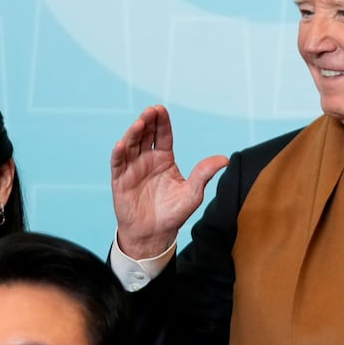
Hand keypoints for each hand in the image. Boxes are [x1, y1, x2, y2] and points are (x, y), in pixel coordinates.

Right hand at [109, 106, 227, 259]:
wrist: (154, 234)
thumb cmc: (174, 213)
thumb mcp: (193, 193)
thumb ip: (204, 174)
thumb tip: (225, 159)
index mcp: (164, 158)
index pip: (163, 135)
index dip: (162, 122)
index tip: (161, 109)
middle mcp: (147, 159)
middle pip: (145, 134)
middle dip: (148, 121)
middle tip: (151, 111)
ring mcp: (132, 168)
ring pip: (131, 144)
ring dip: (133, 133)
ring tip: (139, 124)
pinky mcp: (120, 180)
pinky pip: (118, 163)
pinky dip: (119, 153)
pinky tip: (122, 145)